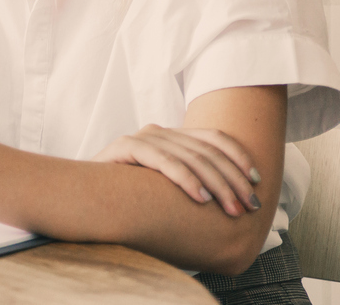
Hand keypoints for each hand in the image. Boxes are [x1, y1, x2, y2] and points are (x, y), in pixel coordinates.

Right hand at [92, 124, 262, 216]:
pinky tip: (201, 199)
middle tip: (249, 205)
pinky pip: (163, 161)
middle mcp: (158, 132)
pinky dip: (185, 180)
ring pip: (190, 157)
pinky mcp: (125, 147)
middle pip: (206, 151)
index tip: (257, 181)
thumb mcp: (164, 184)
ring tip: (230, 208)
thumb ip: (190, 179)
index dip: (238, 156)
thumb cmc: (127, 194)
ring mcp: (141, 138)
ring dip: (216, 185)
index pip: (213, 137)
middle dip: (232, 179)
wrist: (81, 192)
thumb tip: (235, 193)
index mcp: (170, 136)